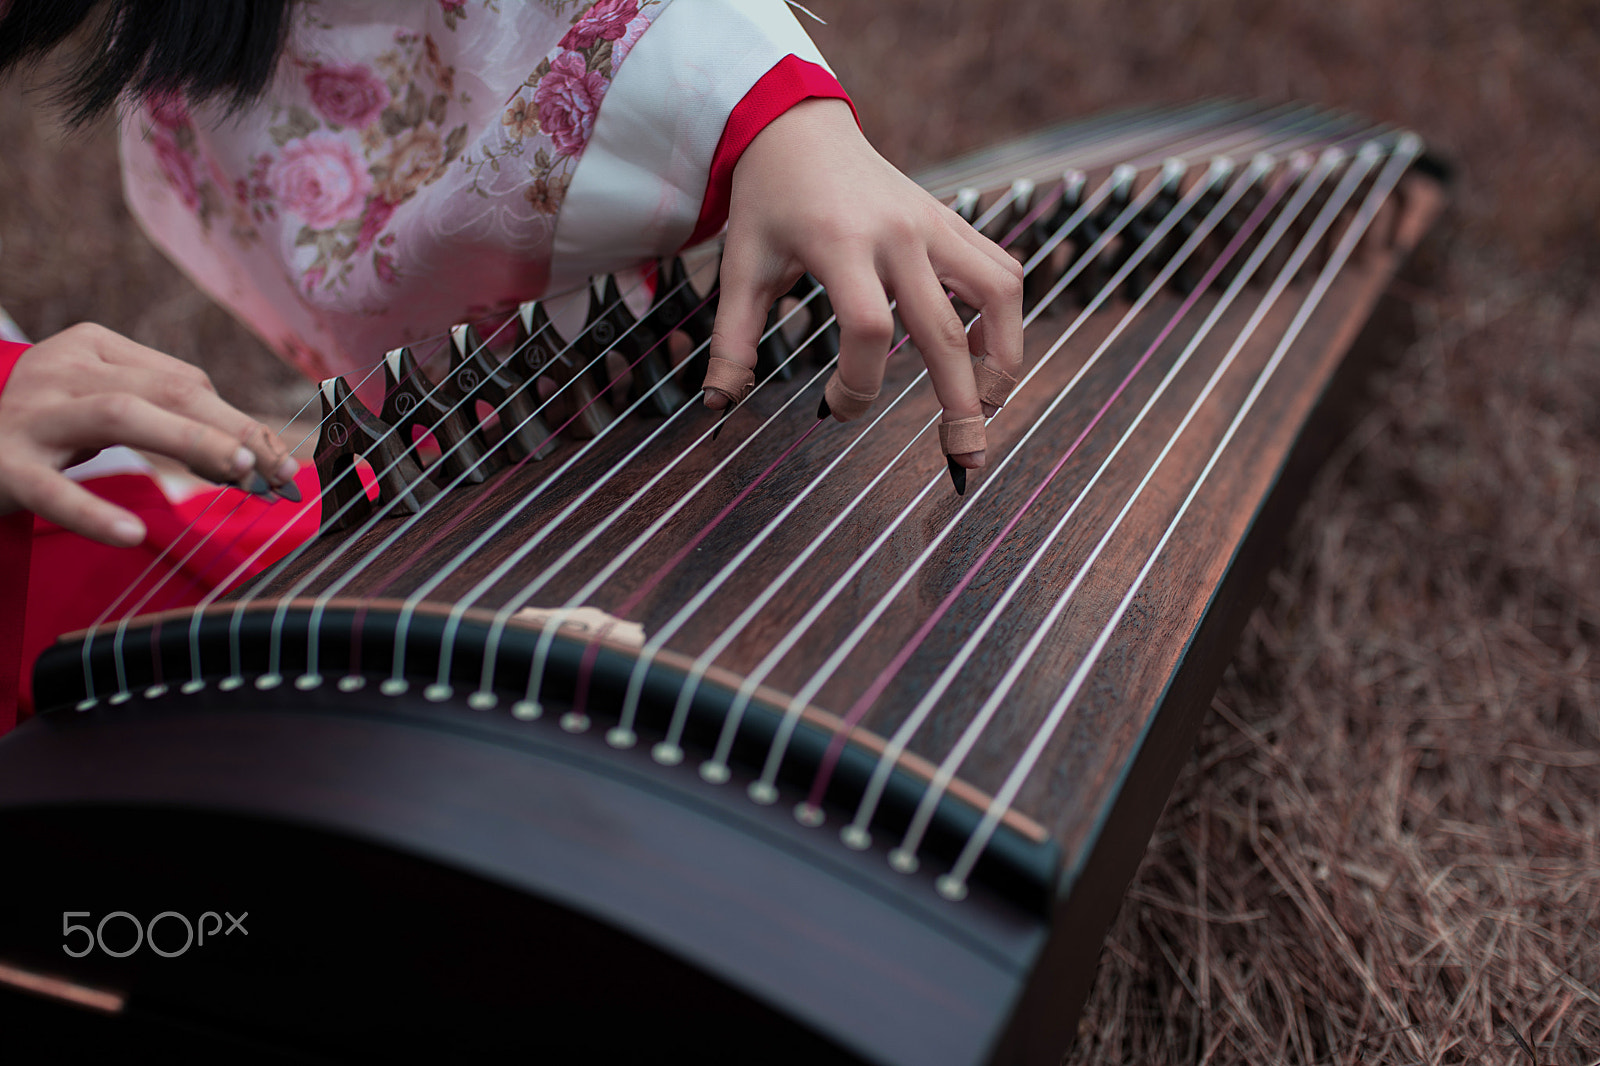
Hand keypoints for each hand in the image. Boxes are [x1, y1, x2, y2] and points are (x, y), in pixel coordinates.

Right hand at [0, 324, 299, 545]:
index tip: (281, 460)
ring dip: (188, 440)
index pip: (183, 379)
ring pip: (119, 415)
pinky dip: (92, 511)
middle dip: (231, 427)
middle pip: (166, 389)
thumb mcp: (103, 408)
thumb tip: (251, 454)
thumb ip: (167, 417)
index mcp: (92, 346)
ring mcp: (30, 414)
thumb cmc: (47, 432)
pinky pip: (51, 489)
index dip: (239, 420)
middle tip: (276, 468)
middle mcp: (61, 368)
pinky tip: (130, 534)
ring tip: (237, 472)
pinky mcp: (2, 464)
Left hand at [707, 97, 1023, 469]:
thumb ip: (733, 338)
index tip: (834, 410)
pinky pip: (1003, 270)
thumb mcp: (740, 267)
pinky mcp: (953, 221)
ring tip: (989, 404)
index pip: (867, 330)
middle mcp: (899, 233)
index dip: (858, 385)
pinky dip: (1006, 317)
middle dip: (961, 403)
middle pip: (945, 330)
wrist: (799, 128)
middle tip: (965, 459)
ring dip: (1004, 357)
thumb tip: (719, 404)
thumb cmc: (769, 201)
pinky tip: (985, 352)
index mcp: (840, 243)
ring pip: (999, 294)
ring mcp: (934, 223)